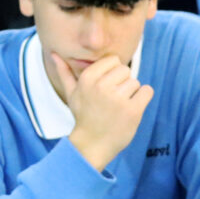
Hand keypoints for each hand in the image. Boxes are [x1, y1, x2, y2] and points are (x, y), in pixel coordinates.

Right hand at [53, 53, 153, 171]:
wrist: (92, 145)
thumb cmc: (83, 117)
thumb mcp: (71, 94)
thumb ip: (64, 72)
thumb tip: (53, 53)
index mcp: (87, 79)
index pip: (113, 60)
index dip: (112, 73)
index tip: (106, 88)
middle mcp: (101, 86)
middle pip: (125, 70)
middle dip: (122, 83)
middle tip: (112, 100)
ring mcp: (118, 99)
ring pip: (135, 82)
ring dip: (131, 94)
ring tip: (119, 107)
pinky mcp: (132, 110)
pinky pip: (147, 91)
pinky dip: (143, 98)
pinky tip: (132, 108)